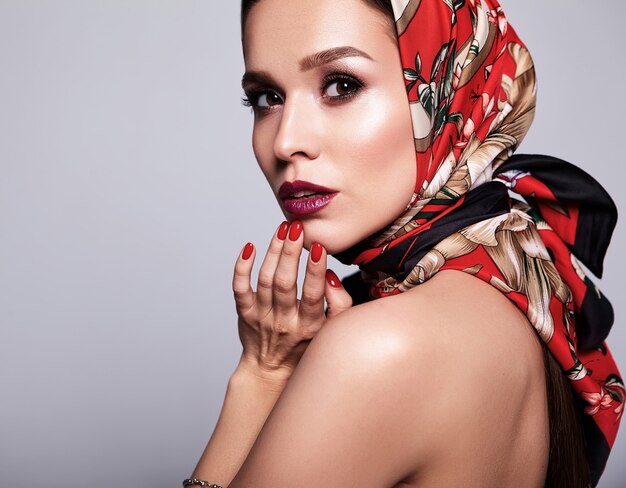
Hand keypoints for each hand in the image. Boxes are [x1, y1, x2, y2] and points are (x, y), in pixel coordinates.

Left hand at [232, 220, 351, 384]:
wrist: (272, 371)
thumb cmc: (306, 345)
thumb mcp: (332, 330)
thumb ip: (340, 303)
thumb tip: (330, 275)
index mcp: (309, 326)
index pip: (312, 294)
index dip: (314, 269)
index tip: (317, 246)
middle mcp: (284, 322)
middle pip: (284, 283)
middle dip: (289, 252)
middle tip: (296, 228)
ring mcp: (261, 317)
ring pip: (264, 280)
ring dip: (272, 251)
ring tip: (282, 229)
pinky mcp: (244, 313)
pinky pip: (239, 288)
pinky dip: (241, 267)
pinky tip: (250, 248)